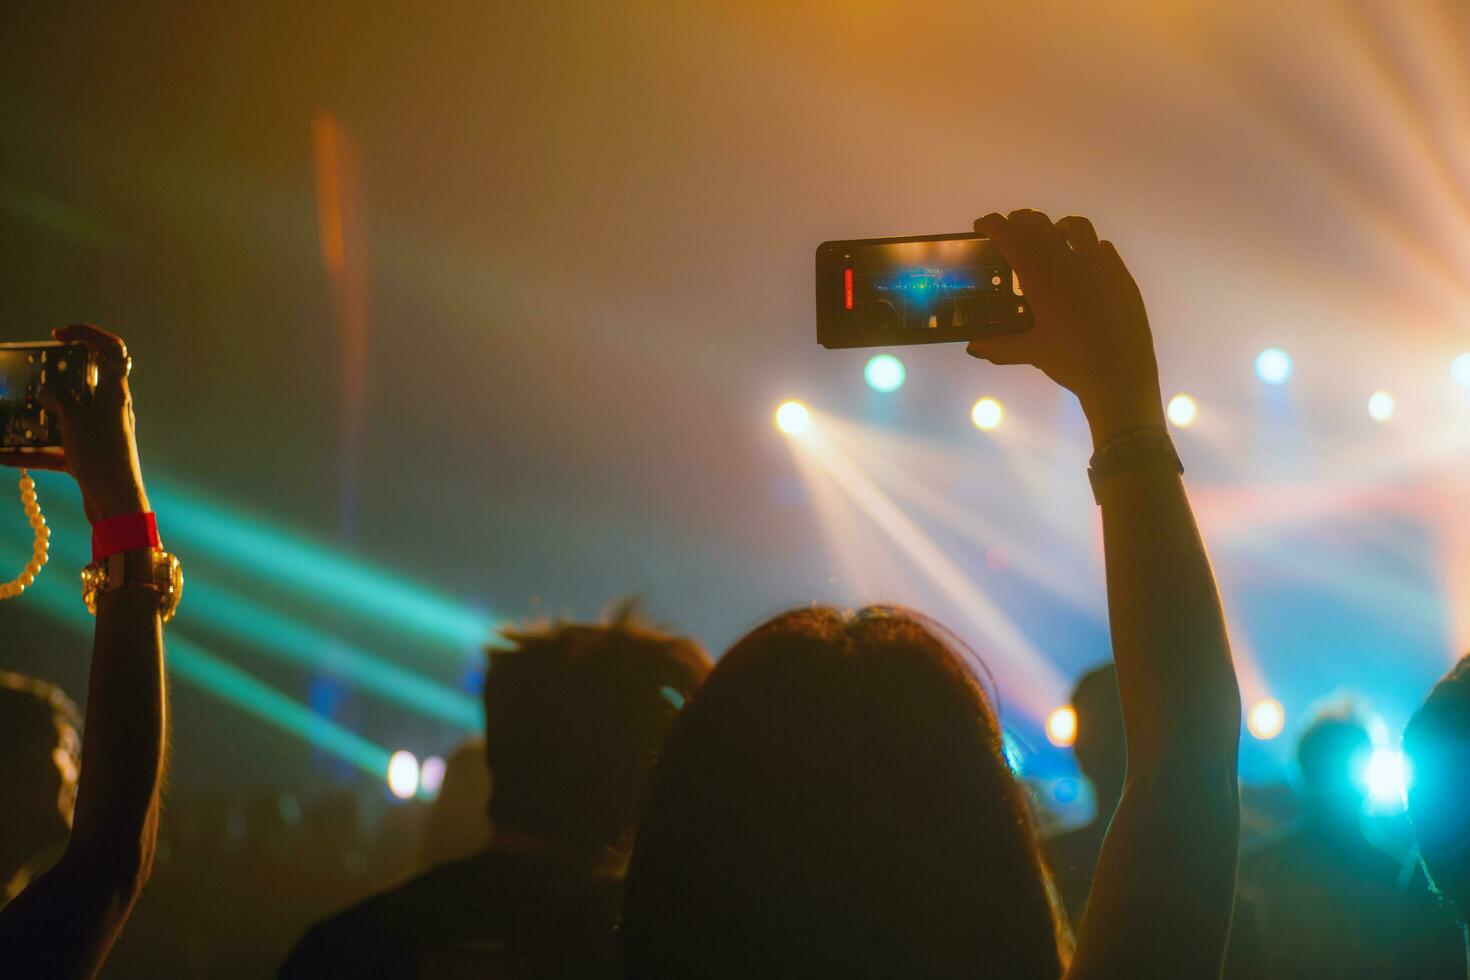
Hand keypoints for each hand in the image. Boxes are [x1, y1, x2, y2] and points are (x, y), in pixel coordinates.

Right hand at [0, 324, 149, 523]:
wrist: (117, 506)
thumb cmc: (104, 459)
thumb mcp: (76, 422)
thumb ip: (60, 399)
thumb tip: (47, 388)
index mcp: (115, 393)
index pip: (111, 350)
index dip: (87, 335)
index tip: (57, 336)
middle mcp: (108, 410)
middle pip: (81, 384)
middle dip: (50, 379)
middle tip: (25, 377)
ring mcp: (96, 434)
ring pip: (62, 417)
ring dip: (35, 416)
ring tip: (9, 411)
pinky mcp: (85, 457)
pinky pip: (53, 448)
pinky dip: (29, 451)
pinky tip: (2, 455)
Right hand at [966, 210, 1164, 445]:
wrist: (1121, 374)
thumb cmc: (1071, 362)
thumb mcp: (1032, 353)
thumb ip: (1000, 346)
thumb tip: (974, 347)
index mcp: (1040, 277)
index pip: (1011, 237)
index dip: (993, 225)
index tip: (982, 224)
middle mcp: (1068, 262)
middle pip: (1039, 224)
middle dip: (1020, 221)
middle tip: (1011, 228)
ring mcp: (1098, 264)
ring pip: (1076, 226)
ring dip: (1057, 225)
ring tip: (1051, 235)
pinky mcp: (1120, 274)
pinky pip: (1101, 247)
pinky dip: (1086, 246)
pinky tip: (1084, 262)